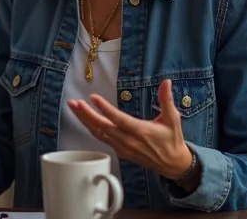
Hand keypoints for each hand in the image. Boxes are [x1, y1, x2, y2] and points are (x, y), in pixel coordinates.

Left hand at [68, 80, 191, 179]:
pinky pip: (102, 140)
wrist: (173, 164)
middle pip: (103, 127)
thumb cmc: (172, 140)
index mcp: (141, 131)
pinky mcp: (120, 152)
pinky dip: (91, 129)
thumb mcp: (173, 119)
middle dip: (86, 114)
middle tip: (74, 103)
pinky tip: (83, 119)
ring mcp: (122, 148)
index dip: (105, 109)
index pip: (119, 119)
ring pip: (99, 134)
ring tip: (73, 107)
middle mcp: (129, 141)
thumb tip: (166, 81)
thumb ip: (166, 100)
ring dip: (85, 120)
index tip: (93, 98)